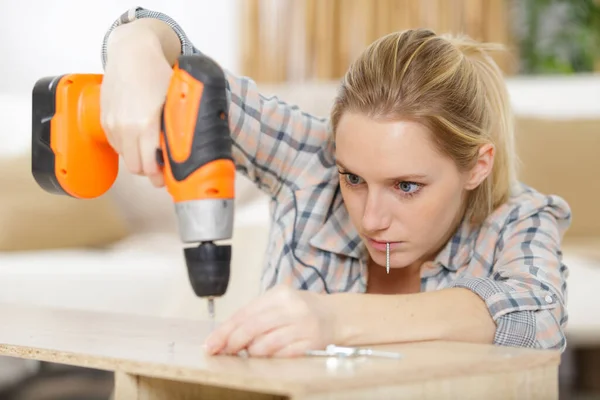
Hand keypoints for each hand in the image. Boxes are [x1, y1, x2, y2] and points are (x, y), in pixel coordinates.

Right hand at [100, 24, 173, 186]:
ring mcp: (113, 125)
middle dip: (150, 172)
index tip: (169, 178)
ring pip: (126, 159)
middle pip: (137, 168)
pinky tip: (138, 139)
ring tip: (151, 152)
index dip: (161, 176)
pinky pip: (116, 146)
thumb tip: (186, 152)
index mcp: (147, 124)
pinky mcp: (104, 121)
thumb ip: (177, 128)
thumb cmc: (157, 75)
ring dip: (138, 160)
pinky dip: (127, 148)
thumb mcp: (174, 101)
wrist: (131, 55)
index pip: (150, 166)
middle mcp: (127, 127)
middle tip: (162, 170)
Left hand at [204, 285, 337, 356]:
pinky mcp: (311, 342)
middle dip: (233, 343)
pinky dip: (270, 358)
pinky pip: (282, 355)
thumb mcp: (279, 303)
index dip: (224, 331)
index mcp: (279, 294)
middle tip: (224, 352)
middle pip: (252, 327)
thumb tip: (226, 336)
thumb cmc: (300, 310)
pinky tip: (267, 357)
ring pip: (266, 344)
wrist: (335, 316)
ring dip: (252, 352)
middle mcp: (291, 307)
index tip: (211, 344)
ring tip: (250, 353)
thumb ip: (255, 315)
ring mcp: (303, 325)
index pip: (244, 313)